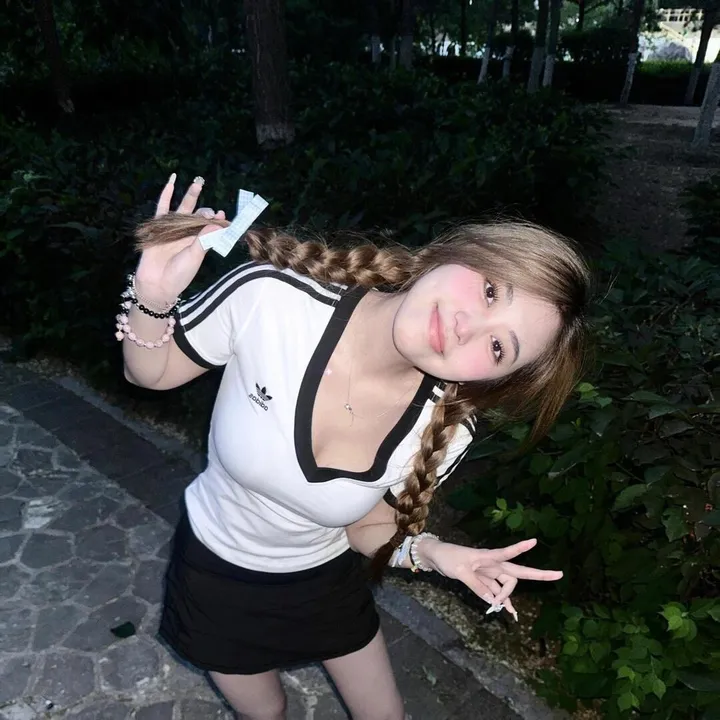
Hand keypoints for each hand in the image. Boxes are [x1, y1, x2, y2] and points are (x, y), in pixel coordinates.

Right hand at [134, 175, 224, 305]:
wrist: (157, 284)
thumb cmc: (179, 275)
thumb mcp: (194, 258)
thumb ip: (204, 241)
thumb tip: (218, 224)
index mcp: (199, 242)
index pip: (211, 227)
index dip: (218, 221)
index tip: (224, 216)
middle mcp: (187, 234)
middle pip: (198, 216)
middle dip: (206, 211)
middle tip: (212, 210)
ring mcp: (173, 229)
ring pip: (183, 209)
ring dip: (190, 196)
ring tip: (198, 183)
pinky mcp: (158, 227)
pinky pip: (162, 208)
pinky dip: (166, 195)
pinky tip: (171, 183)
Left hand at [418, 537, 562, 620]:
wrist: (435, 556)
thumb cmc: (448, 558)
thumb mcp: (459, 571)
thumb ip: (476, 586)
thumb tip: (492, 601)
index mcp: (487, 557)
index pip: (507, 552)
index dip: (520, 548)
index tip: (534, 541)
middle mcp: (492, 564)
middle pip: (517, 573)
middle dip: (538, 574)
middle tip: (559, 575)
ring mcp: (489, 573)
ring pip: (506, 587)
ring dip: (506, 598)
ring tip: (501, 610)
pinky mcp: (484, 581)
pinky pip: (497, 592)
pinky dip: (503, 602)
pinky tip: (511, 612)